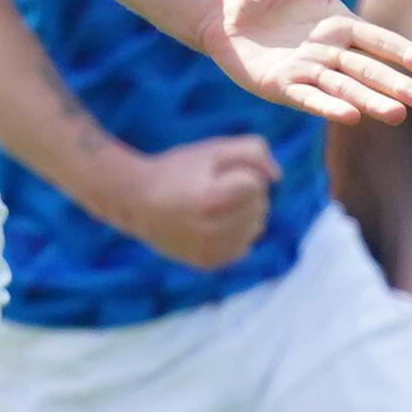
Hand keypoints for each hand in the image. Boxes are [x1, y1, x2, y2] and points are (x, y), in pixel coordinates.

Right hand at [114, 133, 281, 271]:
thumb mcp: (213, 148)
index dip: (238, 172)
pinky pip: (244, 246)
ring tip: (213, 207)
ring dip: (243, 213)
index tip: (211, 174)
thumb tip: (277, 178)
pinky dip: (235, 234)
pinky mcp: (207, 263)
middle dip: (244, 193)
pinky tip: (213, 225)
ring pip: (257, 227)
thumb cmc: (177, 170)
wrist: (134, 202)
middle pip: (260, 205)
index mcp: (211, 201)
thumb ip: (254, 151)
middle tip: (209, 189)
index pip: (257, 184)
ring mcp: (209, 251)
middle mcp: (211, 231)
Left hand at [208, 0, 411, 124]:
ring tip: (396, 115)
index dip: (406, 55)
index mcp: (343, 28)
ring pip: (343, 88)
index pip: (381, 42)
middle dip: (396, 86)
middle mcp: (329, 54)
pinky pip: (307, 97)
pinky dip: (326, 105)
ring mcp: (305, 72)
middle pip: (368, 71)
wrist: (224, 7)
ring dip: (369, 101)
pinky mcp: (279, 84)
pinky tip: (349, 116)